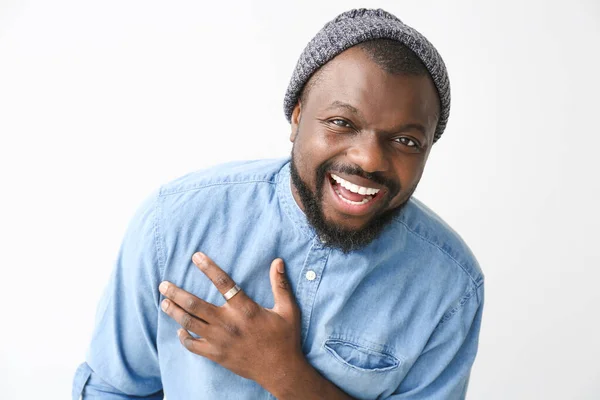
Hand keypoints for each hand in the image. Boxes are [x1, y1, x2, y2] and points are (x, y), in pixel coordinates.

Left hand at [158, 252, 305, 389]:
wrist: (280, 371)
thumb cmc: (285, 338)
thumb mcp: (288, 309)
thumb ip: (280, 284)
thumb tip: (277, 261)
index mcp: (245, 309)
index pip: (223, 282)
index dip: (208, 267)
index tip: (195, 256)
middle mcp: (228, 323)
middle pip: (195, 304)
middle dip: (176, 293)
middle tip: (163, 284)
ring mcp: (220, 341)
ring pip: (189, 323)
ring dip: (174, 311)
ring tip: (164, 302)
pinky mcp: (216, 355)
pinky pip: (193, 346)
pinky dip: (184, 337)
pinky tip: (179, 330)